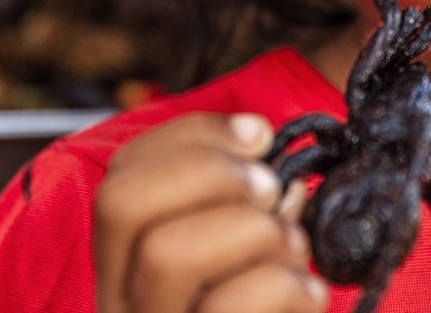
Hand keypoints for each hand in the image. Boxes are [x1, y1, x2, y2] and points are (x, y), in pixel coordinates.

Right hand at [95, 111, 328, 312]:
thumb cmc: (272, 312)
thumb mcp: (253, 250)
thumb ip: (251, 202)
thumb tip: (268, 159)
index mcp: (129, 267)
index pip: (123, 176)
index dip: (195, 136)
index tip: (261, 134)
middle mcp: (121, 307)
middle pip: (123, 203)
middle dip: (216, 173)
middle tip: (273, 189)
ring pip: (165, 254)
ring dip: (253, 231)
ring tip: (292, 247)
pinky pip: (228, 309)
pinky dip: (285, 286)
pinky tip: (309, 296)